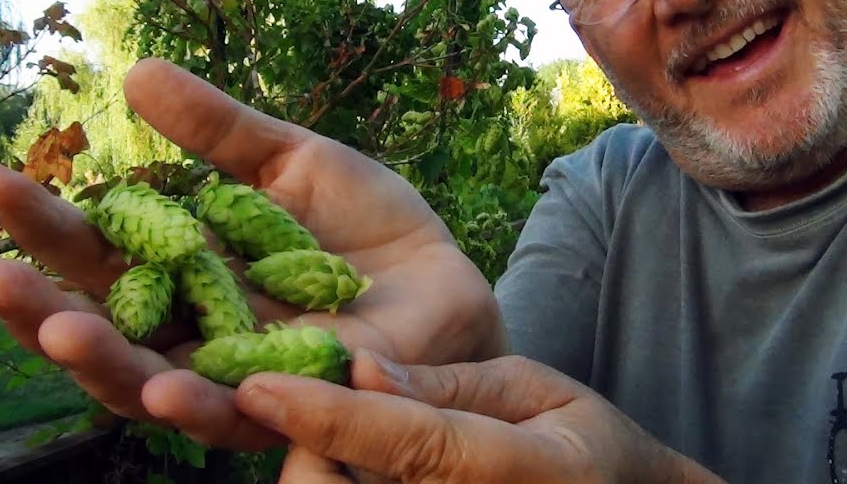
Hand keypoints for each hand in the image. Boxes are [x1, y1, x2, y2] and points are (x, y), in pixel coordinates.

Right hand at [0, 58, 506, 452]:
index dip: (45, 224)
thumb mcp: (293, 164)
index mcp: (190, 275)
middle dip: (41, 304)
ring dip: (101, 362)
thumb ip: (222, 133)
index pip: (101, 255)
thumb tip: (136, 72)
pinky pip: (242, 416)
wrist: (449, 282)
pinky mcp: (299, 408)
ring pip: (152, 385)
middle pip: (106, 328)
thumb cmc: (368, 232)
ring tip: (55, 327)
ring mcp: (243, 380)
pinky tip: (160, 386)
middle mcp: (199, 335)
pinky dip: (198, 404)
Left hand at [235, 351, 726, 483]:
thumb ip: (450, 386)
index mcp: (510, 471)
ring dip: (316, 471)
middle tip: (280, 402)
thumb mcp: (542, 392)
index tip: (257, 386)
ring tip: (294, 420)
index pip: (401, 443)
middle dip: (307, 456)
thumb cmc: (589, 448)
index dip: (324, 417)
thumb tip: (360, 373)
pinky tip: (330, 453)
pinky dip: (336, 479)